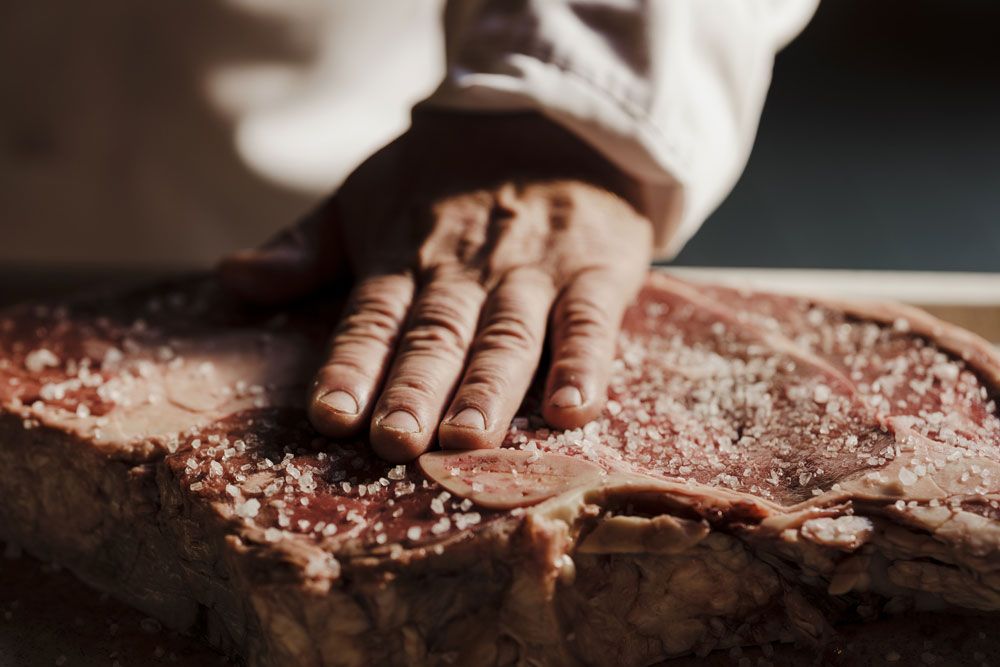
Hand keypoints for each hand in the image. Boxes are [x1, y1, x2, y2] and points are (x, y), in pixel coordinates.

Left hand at [221, 111, 652, 461]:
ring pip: (507, 336)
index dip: (351, 368)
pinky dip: (582, 365)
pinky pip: (590, 323)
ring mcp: (533, 272)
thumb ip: (304, 246)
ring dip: (487, 388)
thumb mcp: (365, 194)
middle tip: (395, 442)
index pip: (371, 319)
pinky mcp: (595, 272)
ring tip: (468, 438)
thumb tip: (232, 279)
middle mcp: (465, 269)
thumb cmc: (447, 171)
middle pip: (436, 335)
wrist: (550, 116)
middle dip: (414, 390)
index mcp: (403, 255)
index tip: (330, 417)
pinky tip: (570, 409)